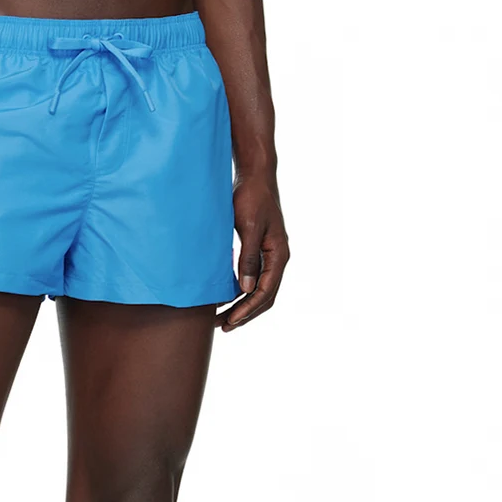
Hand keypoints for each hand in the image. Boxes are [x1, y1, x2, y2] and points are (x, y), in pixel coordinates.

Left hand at [219, 173, 288, 330]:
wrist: (254, 175)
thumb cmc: (252, 197)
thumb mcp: (249, 227)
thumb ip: (248, 258)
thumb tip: (245, 290)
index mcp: (279, 254)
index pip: (266, 292)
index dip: (248, 310)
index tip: (230, 321)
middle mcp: (277, 257)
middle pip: (264, 296)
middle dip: (245, 313)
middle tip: (223, 327)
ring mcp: (269, 254)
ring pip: (259, 288)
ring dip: (242, 304)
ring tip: (222, 317)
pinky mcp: (259, 248)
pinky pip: (252, 276)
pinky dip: (240, 289)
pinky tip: (225, 295)